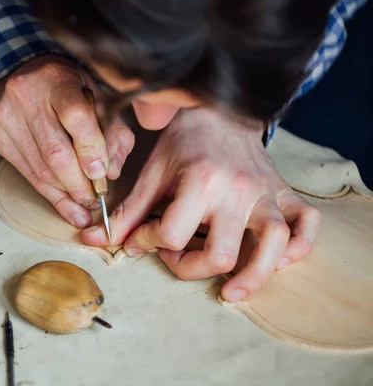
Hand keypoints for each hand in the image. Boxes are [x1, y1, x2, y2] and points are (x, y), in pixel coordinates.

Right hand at [0, 55, 134, 227]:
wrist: (28, 75)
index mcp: (58, 79)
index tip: (102, 174)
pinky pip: (28, 173)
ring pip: (40, 169)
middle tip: (95, 200)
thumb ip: (114, 133)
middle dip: (79, 184)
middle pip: (55, 152)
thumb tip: (110, 172)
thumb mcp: (100, 98)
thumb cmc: (71, 89)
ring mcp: (8, 117)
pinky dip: (50, 192)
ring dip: (65, 193)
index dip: (90, 149)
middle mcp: (26, 95)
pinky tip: (66, 203)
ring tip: (83, 206)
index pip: (75, 116)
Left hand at [81, 107, 320, 301]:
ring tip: (231, 291)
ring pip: (273, 246)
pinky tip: (273, 261)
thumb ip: (126, 211)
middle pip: (222, 253)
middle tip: (176, 259)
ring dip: (253, 276)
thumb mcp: (151, 174)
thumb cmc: (183, 141)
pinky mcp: (284, 192)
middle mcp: (238, 189)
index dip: (149, 243)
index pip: (172, 234)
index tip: (143, 238)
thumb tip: (94, 239)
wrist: (218, 109)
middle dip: (190, 268)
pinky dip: (297, 249)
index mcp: (200, 181)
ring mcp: (266, 192)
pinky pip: (306, 225)